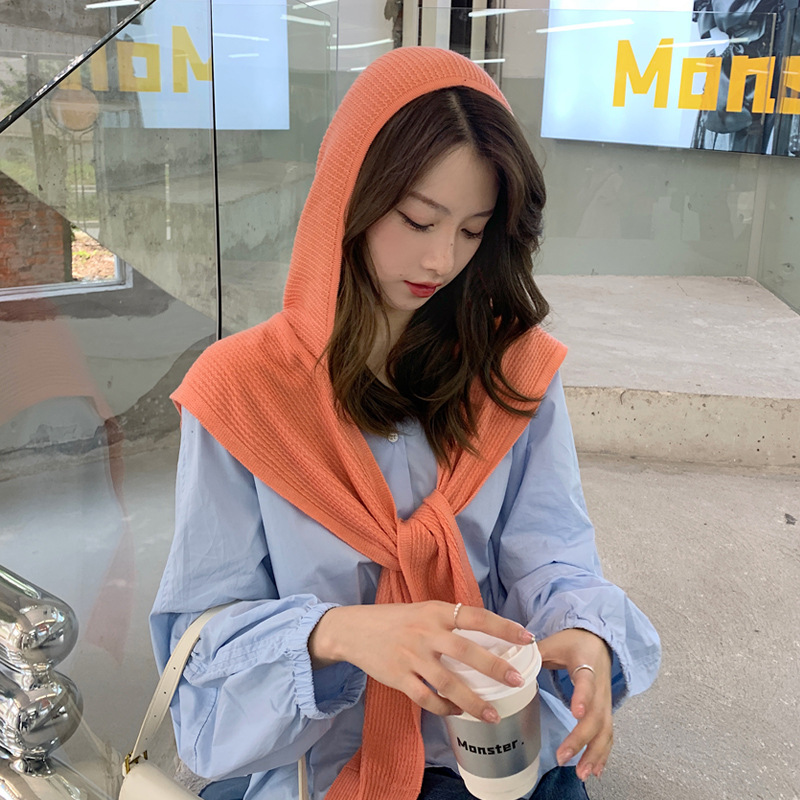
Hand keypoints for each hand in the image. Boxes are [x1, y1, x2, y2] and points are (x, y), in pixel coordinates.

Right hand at [308, 602, 533, 722]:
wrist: (354, 629)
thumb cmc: (396, 620)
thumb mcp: (424, 610)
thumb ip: (450, 621)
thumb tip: (488, 635)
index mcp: (436, 611)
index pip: (476, 616)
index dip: (503, 627)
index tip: (527, 638)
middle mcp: (426, 632)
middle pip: (466, 651)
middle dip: (494, 668)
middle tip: (517, 681)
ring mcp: (412, 657)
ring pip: (448, 683)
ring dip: (473, 701)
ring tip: (493, 714)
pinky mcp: (398, 678)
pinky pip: (426, 698)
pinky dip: (444, 708)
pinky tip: (456, 711)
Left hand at [536, 628, 612, 780]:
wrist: (598, 640)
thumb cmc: (573, 643)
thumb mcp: (553, 643)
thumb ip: (534, 654)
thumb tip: (511, 666)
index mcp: (586, 665)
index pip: (587, 682)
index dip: (583, 698)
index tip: (576, 714)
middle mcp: (600, 686)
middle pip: (596, 716)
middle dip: (581, 739)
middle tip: (564, 756)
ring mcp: (605, 701)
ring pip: (605, 730)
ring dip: (594, 753)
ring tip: (582, 773)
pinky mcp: (606, 711)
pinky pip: (607, 734)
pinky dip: (603, 753)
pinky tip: (595, 770)